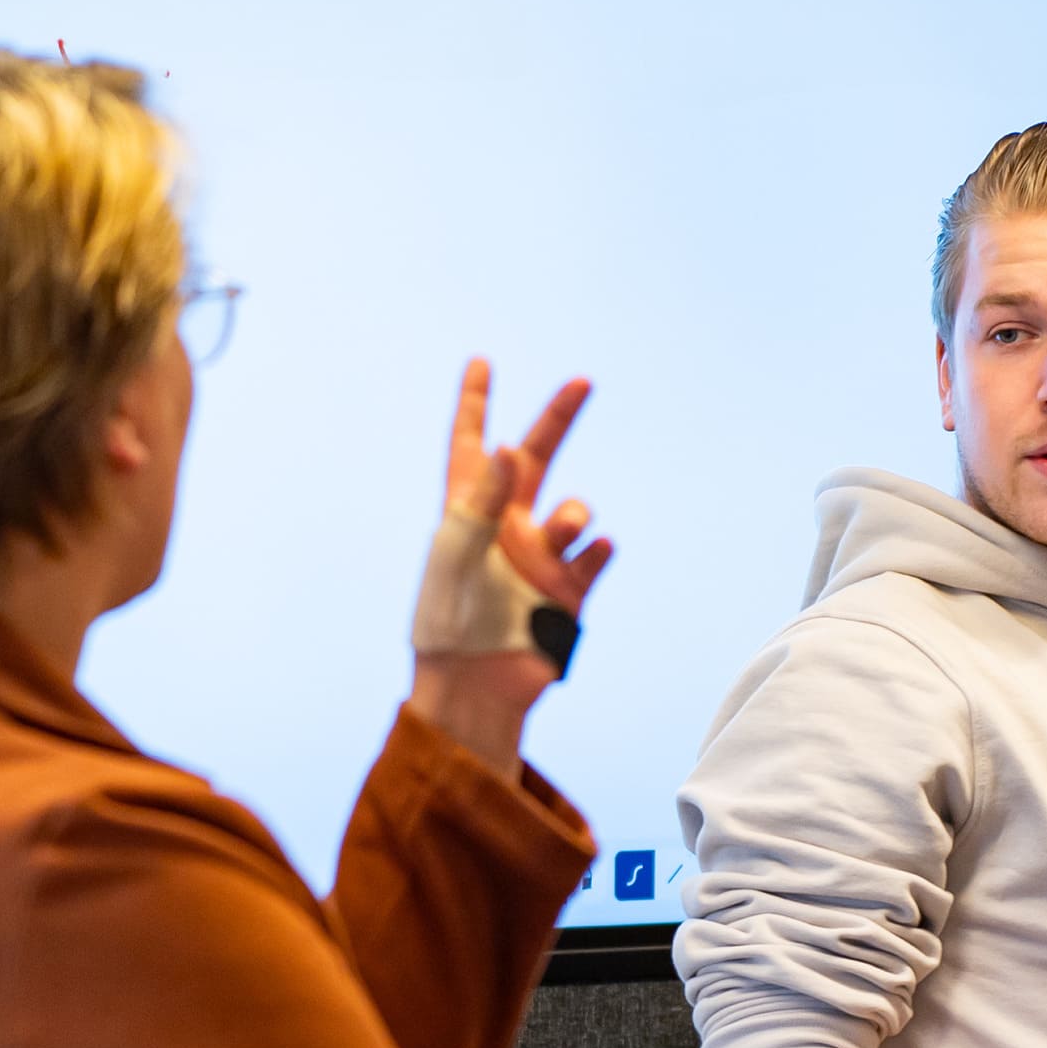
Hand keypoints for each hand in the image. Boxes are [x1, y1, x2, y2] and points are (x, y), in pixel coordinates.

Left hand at [412, 359, 613, 771]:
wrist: (474, 683)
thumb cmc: (450, 618)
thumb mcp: (460, 550)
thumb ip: (486, 498)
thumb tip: (510, 447)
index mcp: (469, 514)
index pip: (472, 448)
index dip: (476, 406)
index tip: (480, 364)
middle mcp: (506, 530)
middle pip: (537, 460)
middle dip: (557, 421)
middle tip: (582, 382)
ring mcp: (538, 560)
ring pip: (573, 513)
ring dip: (575, 513)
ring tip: (565, 531)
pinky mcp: (565, 595)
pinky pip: (593, 558)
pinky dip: (597, 550)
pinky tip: (592, 551)